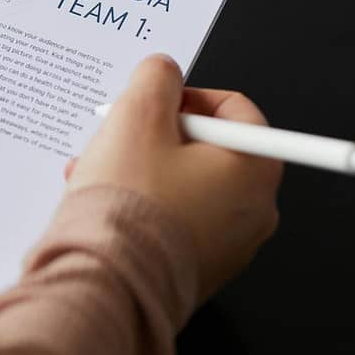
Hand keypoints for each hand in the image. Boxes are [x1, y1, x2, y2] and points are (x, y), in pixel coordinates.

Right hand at [66, 54, 281, 300]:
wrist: (109, 283)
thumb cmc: (129, 206)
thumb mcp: (136, 116)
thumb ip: (155, 79)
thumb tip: (165, 72)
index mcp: (254, 167)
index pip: (235, 109)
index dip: (188, 98)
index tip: (154, 105)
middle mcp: (256, 210)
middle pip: (208, 149)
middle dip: (156, 138)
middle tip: (120, 139)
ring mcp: (231, 246)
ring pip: (186, 186)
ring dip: (143, 171)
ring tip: (98, 173)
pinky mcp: (200, 270)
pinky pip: (177, 222)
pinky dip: (146, 208)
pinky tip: (107, 206)